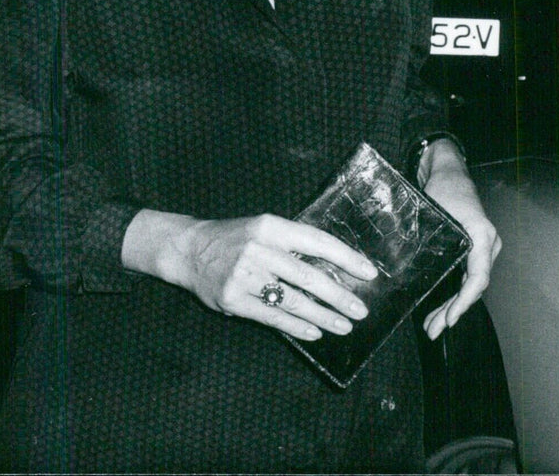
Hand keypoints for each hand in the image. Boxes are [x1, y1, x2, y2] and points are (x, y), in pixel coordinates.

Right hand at [169, 213, 377, 341]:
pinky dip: (296, 326)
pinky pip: (272, 317)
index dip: (345, 257)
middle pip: (308, 276)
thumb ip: (292, 243)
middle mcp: (259, 249)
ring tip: (343, 326)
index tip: (368, 272)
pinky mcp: (233, 299)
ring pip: (293, 300)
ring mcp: (244, 275)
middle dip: (338, 295)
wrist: (189, 249)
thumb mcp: (263, 228)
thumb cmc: (235, 238)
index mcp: (270, 226)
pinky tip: (314, 333)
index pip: (316, 241)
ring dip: (322, 316)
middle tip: (360, 310)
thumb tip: (335, 265)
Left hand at [418, 140, 501, 340]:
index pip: (478, 276)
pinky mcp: (475, 250)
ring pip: (470, 284)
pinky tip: (440, 309)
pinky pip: (467, 276)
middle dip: (453, 311)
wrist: (451, 171)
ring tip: (433, 327)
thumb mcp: (435, 209)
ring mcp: (484, 248)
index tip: (450, 318)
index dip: (464, 300)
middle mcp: (488, 244)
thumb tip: (407, 265)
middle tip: (433, 330)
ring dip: (452, 305)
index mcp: (482, 235)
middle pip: (473, 285)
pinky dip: (454, 293)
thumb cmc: (444, 187)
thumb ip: (430, 235)